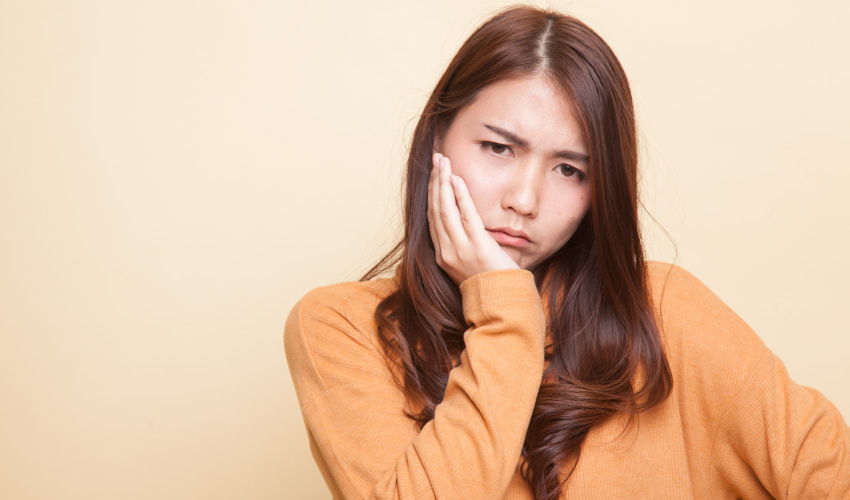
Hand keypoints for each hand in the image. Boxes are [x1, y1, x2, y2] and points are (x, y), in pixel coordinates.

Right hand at [428, 153, 518, 284]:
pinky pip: (466, 216)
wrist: (501, 302)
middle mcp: (446, 250)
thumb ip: (462, 243)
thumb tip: (464, 221)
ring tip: (444, 162)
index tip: (434, 173)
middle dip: (435, 181)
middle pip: (435, 208)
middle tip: (437, 158)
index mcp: (442, 254)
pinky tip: (457, 180)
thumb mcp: (468, 263)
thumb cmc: (489, 282)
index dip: (432, 193)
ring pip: (445, 209)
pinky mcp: (477, 246)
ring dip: (443, 183)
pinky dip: (460, 197)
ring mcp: (460, 249)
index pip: (432, 217)